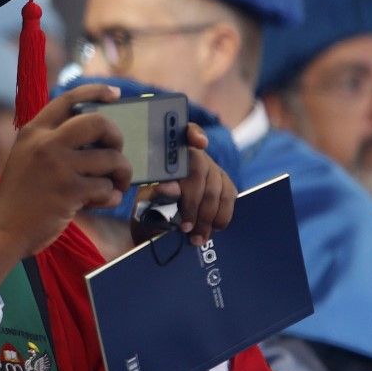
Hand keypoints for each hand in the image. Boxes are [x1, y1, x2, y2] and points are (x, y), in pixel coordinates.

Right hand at [0, 84, 132, 291]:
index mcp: (34, 131)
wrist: (2, 228)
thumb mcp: (27, 157)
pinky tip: (100, 203)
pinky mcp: (70, 191)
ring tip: (115, 184)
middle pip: (99, 122)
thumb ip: (54, 143)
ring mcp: (59, 166)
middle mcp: (46, 143)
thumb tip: (100, 139)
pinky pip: (106, 187)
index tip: (115, 95)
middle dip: (117, 136)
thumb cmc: (19, 196)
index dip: (96, 92)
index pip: (69, 99)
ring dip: (121, 173)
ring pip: (111, 158)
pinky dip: (110, 197)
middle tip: (116, 151)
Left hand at [148, 123, 235, 245]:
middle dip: (193, 204)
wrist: (158, 223)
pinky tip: (214, 228)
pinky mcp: (224, 182)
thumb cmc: (147, 211)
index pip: (183, 133)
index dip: (194, 133)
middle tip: (185, 229)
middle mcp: (191, 156)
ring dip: (207, 215)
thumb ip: (153, 197)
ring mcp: (210, 167)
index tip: (200, 143)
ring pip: (216, 187)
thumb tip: (170, 187)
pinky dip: (222, 214)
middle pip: (199, 171)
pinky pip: (229, 195)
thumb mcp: (142, 206)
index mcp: (166, 156)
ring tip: (197, 237)